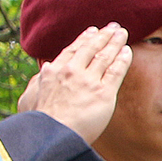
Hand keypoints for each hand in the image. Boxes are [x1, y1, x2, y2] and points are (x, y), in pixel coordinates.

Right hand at [18, 24, 129, 145]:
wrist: (52, 132)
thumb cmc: (42, 120)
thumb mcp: (33, 94)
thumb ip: (40, 81)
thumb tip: (43, 71)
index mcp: (54, 71)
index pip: (72, 50)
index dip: (84, 39)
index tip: (92, 31)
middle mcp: (72, 71)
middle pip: (91, 48)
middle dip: (103, 36)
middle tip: (113, 27)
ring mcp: (88, 81)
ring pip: (104, 56)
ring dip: (115, 43)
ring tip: (123, 34)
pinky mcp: (102, 92)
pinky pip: (115, 71)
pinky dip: (122, 60)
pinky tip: (128, 52)